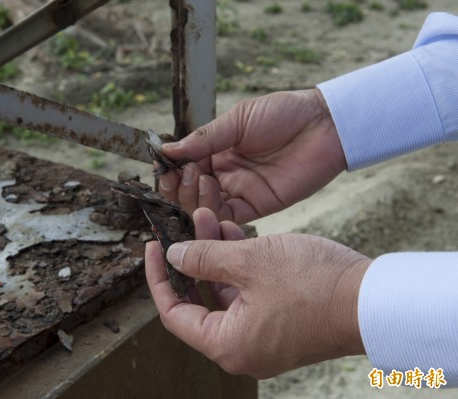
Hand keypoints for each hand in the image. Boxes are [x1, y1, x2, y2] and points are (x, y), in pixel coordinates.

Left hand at [145, 208, 369, 378]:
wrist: (375, 300)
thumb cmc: (313, 286)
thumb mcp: (250, 262)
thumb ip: (205, 258)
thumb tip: (174, 256)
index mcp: (226, 344)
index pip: (173, 313)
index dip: (158, 277)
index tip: (153, 247)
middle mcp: (241, 347)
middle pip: (199, 301)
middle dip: (191, 258)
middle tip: (184, 226)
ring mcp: (263, 336)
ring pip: (226, 292)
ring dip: (217, 256)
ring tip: (211, 217)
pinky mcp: (282, 322)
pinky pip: (249, 294)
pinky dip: (239, 266)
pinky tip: (235, 233)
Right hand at [159, 89, 345, 223]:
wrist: (325, 125)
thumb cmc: (284, 113)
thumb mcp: (237, 120)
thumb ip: (204, 140)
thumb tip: (166, 150)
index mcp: (217, 151)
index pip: (184, 167)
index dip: (172, 170)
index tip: (165, 166)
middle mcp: (224, 174)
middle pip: (190, 191)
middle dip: (180, 185)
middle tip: (186, 172)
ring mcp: (239, 191)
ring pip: (204, 206)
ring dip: (193, 196)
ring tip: (199, 178)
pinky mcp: (256, 206)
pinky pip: (227, 216)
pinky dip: (212, 211)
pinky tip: (210, 192)